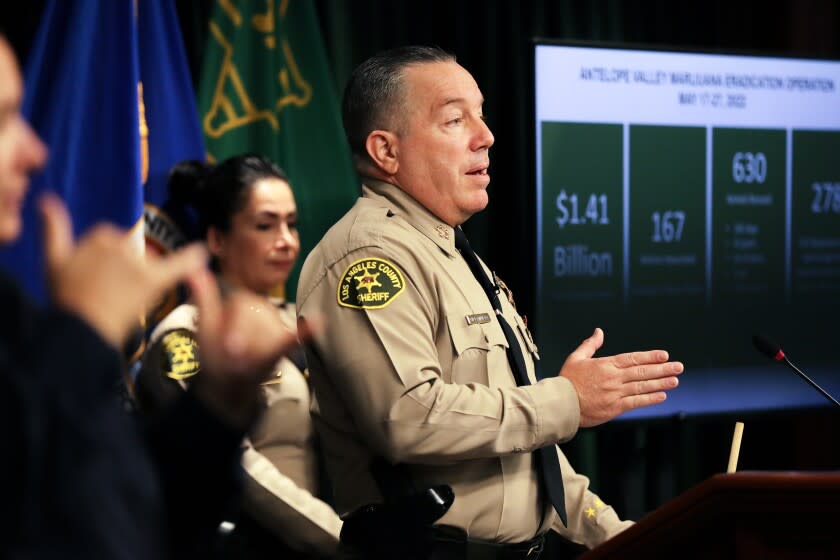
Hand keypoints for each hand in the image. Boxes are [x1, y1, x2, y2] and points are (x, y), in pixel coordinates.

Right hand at [39, 193, 206, 347]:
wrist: (80, 330)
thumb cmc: (67, 299)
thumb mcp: (53, 260)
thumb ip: (53, 228)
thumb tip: (46, 198)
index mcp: (99, 237)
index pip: (111, 241)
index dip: (104, 263)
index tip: (94, 279)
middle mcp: (120, 245)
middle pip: (132, 251)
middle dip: (122, 270)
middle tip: (106, 293)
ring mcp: (136, 263)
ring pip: (147, 263)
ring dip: (139, 278)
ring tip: (119, 299)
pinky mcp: (152, 281)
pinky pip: (178, 264)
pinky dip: (192, 258)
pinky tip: (203, 252)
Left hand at [185, 268, 321, 426]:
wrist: (225, 384)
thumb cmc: (214, 356)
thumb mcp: (206, 327)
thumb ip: (204, 297)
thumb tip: (193, 267)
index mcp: (240, 301)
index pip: (242, 305)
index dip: (236, 326)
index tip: (229, 347)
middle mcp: (260, 308)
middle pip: (258, 318)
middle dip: (246, 340)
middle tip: (234, 359)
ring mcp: (274, 324)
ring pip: (271, 333)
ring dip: (257, 352)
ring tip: (245, 364)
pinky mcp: (284, 342)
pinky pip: (294, 336)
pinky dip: (304, 332)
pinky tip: (316, 323)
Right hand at [559, 328, 682, 426]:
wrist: (561, 404)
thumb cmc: (567, 380)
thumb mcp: (576, 357)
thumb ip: (590, 345)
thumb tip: (599, 331)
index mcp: (605, 365)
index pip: (632, 358)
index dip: (650, 357)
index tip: (664, 355)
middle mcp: (613, 378)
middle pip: (642, 372)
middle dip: (662, 369)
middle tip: (678, 367)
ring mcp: (615, 393)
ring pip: (642, 387)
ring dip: (660, 383)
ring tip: (675, 380)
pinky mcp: (615, 408)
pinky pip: (636, 402)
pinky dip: (650, 399)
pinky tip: (661, 395)